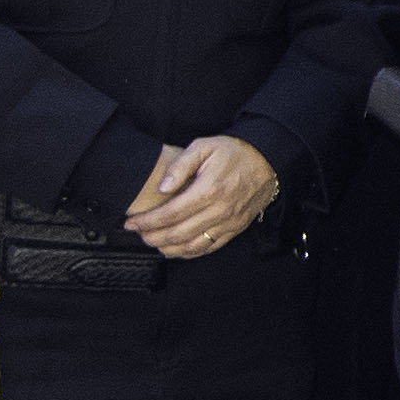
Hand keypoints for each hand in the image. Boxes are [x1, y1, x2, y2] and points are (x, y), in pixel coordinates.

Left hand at [125, 135, 280, 259]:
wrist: (267, 161)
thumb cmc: (234, 153)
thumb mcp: (204, 147)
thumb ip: (180, 166)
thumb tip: (162, 187)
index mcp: (208, 190)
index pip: (170, 214)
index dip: (147, 222)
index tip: (131, 223)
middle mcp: (219, 210)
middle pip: (178, 233)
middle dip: (153, 237)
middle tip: (138, 234)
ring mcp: (228, 222)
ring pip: (193, 245)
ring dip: (169, 248)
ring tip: (154, 242)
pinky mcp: (235, 228)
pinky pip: (210, 247)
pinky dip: (190, 252)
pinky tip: (177, 249)